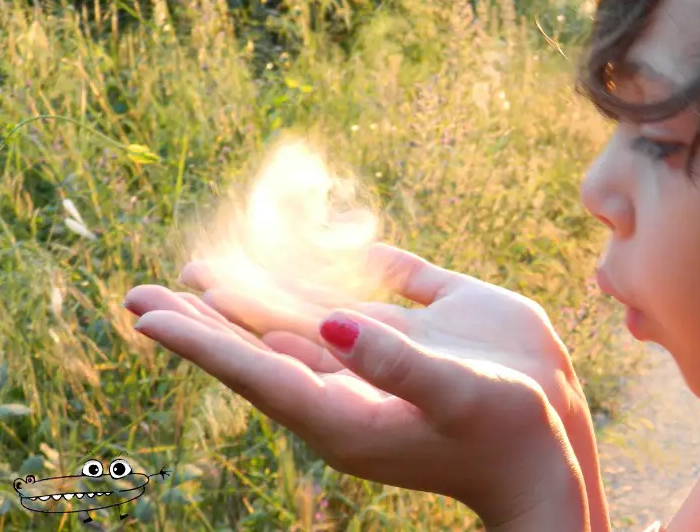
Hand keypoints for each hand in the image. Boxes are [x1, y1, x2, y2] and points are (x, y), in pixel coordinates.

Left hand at [122, 282, 588, 529]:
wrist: (560, 444)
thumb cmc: (509, 432)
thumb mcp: (457, 397)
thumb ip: (396, 364)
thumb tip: (330, 325)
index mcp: (344, 410)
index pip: (254, 369)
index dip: (199, 340)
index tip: (146, 316)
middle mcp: (354, 382)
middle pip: (260, 343)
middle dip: (203, 317)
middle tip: (139, 295)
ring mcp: (384, 357)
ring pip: (301, 318)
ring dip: (250, 294)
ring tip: (199, 274)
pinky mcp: (424, 331)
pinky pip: (370, 294)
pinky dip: (334, 272)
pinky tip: (311, 255)